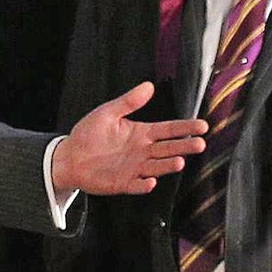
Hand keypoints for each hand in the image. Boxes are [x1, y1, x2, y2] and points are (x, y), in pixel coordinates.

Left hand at [53, 82, 206, 197]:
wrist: (70, 157)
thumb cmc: (89, 135)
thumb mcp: (108, 113)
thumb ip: (128, 102)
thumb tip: (148, 86)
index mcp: (141, 133)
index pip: (168, 130)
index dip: (185, 128)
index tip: (201, 125)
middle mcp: (142, 151)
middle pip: (168, 148)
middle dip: (185, 146)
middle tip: (200, 144)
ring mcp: (134, 168)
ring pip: (157, 167)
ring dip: (168, 165)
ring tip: (179, 161)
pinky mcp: (123, 183)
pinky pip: (137, 185)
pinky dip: (144, 185)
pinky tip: (151, 181)